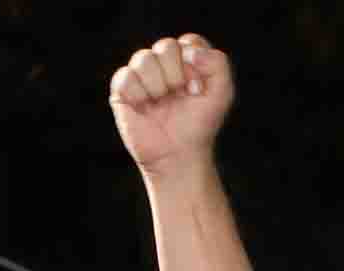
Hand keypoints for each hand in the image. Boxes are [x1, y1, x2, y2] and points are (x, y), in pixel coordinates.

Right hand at [108, 33, 234, 173]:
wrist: (179, 154)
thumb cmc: (199, 125)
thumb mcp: (222, 94)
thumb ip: (217, 64)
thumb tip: (190, 52)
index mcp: (186, 59)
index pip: (189, 43)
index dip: (196, 66)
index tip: (198, 90)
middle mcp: (162, 63)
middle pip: (166, 46)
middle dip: (177, 75)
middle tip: (180, 96)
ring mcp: (141, 74)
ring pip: (144, 58)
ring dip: (158, 85)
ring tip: (161, 102)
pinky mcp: (122, 89)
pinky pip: (126, 76)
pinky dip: (138, 94)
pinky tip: (144, 107)